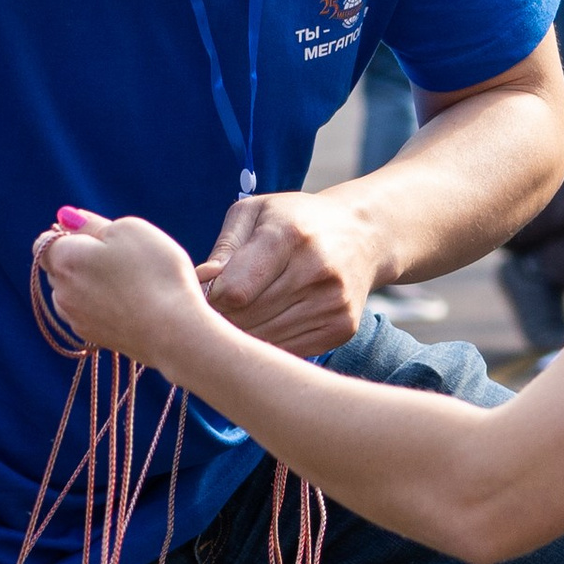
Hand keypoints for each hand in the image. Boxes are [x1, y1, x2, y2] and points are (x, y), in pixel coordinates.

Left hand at [32, 211, 210, 365]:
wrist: (174, 331)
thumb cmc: (154, 273)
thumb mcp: (127, 230)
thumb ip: (91, 223)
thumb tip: (68, 218)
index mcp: (65, 259)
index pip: (44, 242)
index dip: (67, 234)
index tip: (95, 236)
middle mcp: (62, 291)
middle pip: (59, 268)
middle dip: (80, 259)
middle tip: (118, 257)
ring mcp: (76, 318)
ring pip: (72, 292)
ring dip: (89, 284)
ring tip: (126, 283)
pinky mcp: (93, 338)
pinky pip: (88, 313)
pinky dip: (101, 305)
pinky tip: (129, 304)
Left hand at [196, 184, 388, 355]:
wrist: (361, 235)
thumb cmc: (294, 221)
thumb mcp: (255, 212)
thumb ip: (225, 246)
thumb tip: (202, 282)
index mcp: (290, 235)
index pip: (234, 291)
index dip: (210, 298)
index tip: (206, 292)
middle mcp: (317, 270)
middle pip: (247, 319)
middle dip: (223, 318)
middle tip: (215, 310)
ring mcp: (333, 303)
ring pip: (265, 340)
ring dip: (244, 335)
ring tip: (239, 317)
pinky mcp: (342, 328)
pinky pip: (288, 351)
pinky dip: (269, 344)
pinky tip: (266, 325)